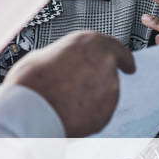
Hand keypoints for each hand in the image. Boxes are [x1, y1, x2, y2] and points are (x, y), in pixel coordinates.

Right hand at [7, 31, 135, 136]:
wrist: (29, 112)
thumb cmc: (32, 80)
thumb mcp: (45, 55)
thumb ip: (65, 57)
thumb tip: (66, 63)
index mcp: (90, 42)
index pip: (116, 48)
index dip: (123, 58)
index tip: (128, 67)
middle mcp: (105, 64)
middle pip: (108, 72)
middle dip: (95, 80)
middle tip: (72, 87)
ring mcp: (109, 91)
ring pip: (103, 94)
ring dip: (89, 98)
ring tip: (61, 102)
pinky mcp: (106, 114)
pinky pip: (98, 114)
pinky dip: (87, 115)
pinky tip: (66, 114)